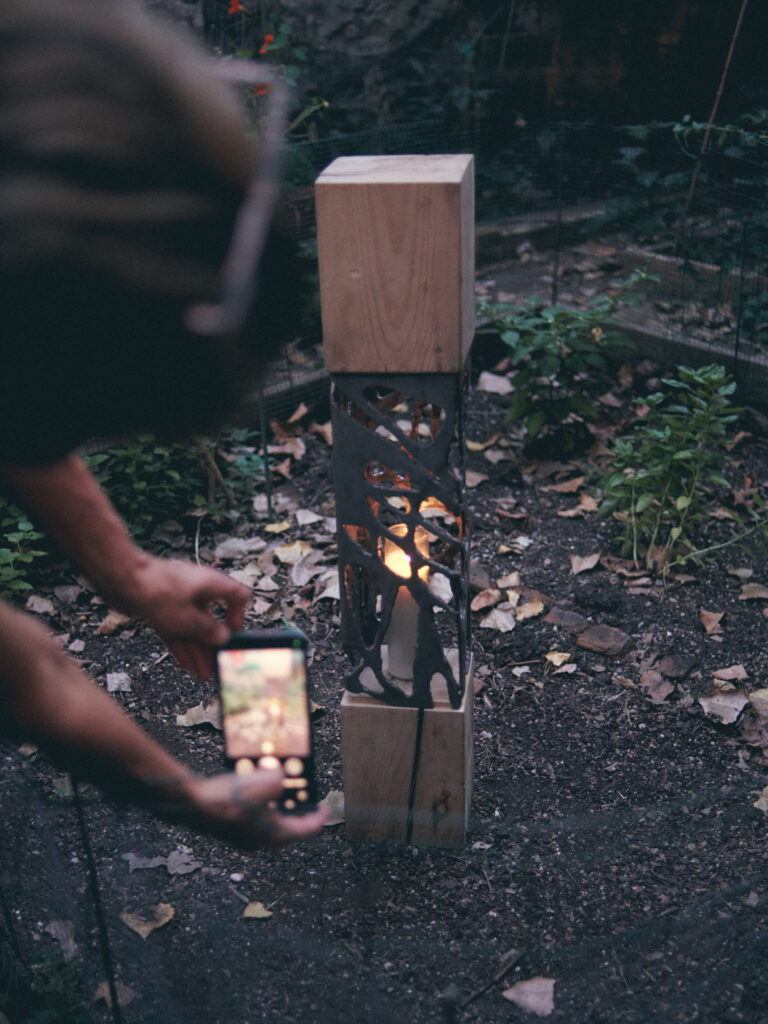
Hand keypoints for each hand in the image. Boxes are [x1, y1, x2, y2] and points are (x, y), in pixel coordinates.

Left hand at [126, 555, 250, 678]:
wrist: (123, 581)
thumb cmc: (157, 590)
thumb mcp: (189, 618)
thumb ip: (208, 631)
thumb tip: (222, 637)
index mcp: (211, 585)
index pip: (237, 596)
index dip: (238, 615)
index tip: (232, 634)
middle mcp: (198, 590)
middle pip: (212, 619)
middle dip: (213, 645)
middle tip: (216, 665)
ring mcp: (179, 599)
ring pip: (192, 627)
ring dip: (197, 650)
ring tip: (202, 672)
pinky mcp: (162, 607)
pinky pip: (177, 628)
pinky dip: (181, 644)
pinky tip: (185, 662)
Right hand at [165, 770, 329, 848]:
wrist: (190, 802)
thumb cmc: (226, 798)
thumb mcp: (264, 782)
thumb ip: (280, 780)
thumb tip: (279, 779)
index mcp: (272, 835)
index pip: (305, 830)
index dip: (318, 818)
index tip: (326, 809)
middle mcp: (259, 841)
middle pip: (287, 830)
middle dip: (298, 815)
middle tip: (306, 802)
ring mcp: (243, 837)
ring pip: (269, 825)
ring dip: (278, 810)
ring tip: (282, 793)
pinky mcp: (231, 830)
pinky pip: (254, 819)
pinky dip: (261, 807)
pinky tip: (257, 792)